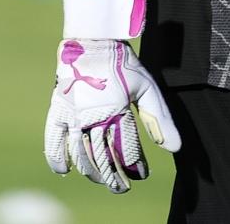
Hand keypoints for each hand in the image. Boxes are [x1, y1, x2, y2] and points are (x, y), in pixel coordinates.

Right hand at [43, 36, 179, 192]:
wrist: (93, 41)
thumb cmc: (124, 64)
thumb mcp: (147, 88)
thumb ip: (159, 119)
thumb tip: (175, 148)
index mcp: (117, 110)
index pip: (127, 149)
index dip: (135, 166)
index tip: (140, 176)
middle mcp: (93, 116)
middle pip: (102, 157)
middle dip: (113, 176)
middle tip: (121, 187)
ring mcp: (73, 115)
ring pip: (80, 154)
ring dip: (91, 171)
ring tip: (100, 180)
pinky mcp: (58, 110)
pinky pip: (54, 141)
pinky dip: (57, 159)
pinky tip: (66, 171)